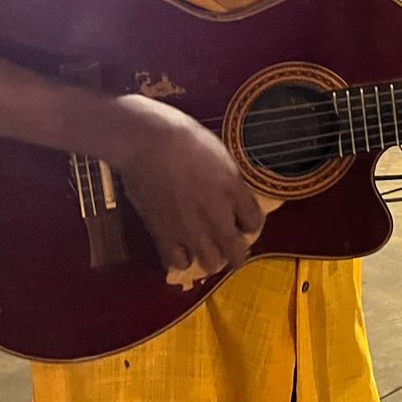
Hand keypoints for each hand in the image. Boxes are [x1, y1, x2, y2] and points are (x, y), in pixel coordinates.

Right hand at [108, 95, 265, 282]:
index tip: (243, 222)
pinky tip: (180, 249)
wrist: (147, 142)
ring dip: (211, 258)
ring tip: (205, 249)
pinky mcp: (164, 235)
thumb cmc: (183, 138)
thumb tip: (232, 194)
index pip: (254, 223)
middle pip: (236, 253)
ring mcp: (190, 229)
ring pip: (210, 264)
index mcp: (234, 191)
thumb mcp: (219, 154)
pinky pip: (178, 262)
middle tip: (230, 246)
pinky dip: (181, 259)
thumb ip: (229, 181)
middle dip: (237, 253)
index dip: (250, 224)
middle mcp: (217, 216)